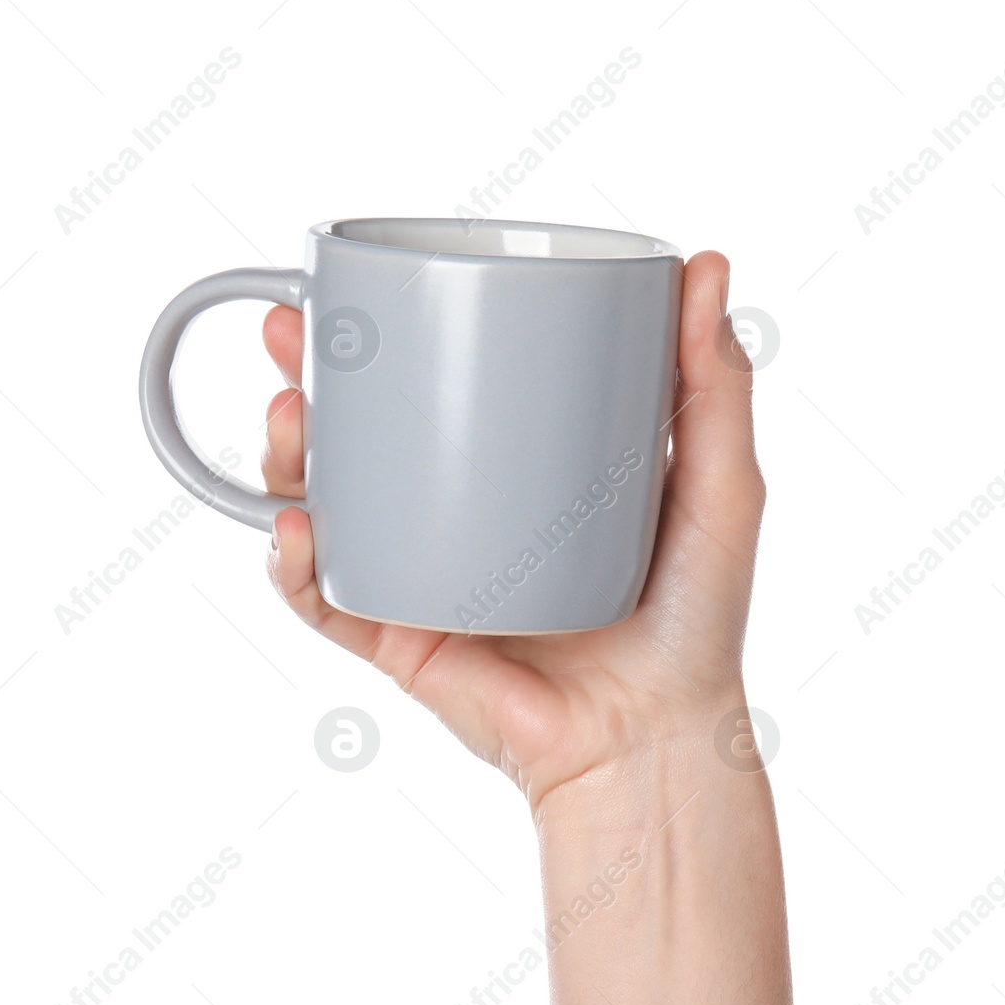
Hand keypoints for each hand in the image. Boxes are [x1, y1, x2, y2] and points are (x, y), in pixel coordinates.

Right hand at [261, 250, 763, 812]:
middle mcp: (461, 513)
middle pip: (361, 433)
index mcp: (522, 466)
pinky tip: (298, 527)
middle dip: (307, 378)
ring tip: (288, 421)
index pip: (441, 380)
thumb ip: (714, 383)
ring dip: (285, 458)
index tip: (359, 280)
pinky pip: (327, 601)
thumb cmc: (697, 621)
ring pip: (326, 505)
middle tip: (289, 335)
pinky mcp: (401, 639)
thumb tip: (707, 266)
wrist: (658, 739)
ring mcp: (423, 574)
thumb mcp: (720, 487)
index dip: (388, 329)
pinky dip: (295, 566)